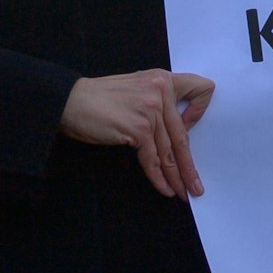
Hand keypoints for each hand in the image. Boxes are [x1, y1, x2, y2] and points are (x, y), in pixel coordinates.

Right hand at [61, 70, 212, 197]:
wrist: (70, 101)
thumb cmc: (98, 98)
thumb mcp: (135, 88)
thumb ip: (156, 101)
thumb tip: (172, 131)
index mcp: (162, 79)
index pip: (201, 88)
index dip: (201, 109)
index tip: (191, 127)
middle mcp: (160, 91)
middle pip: (183, 135)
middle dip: (190, 166)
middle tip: (196, 186)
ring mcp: (150, 110)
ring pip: (170, 152)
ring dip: (177, 177)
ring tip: (184, 193)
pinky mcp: (138, 128)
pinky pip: (153, 159)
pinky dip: (159, 178)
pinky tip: (165, 189)